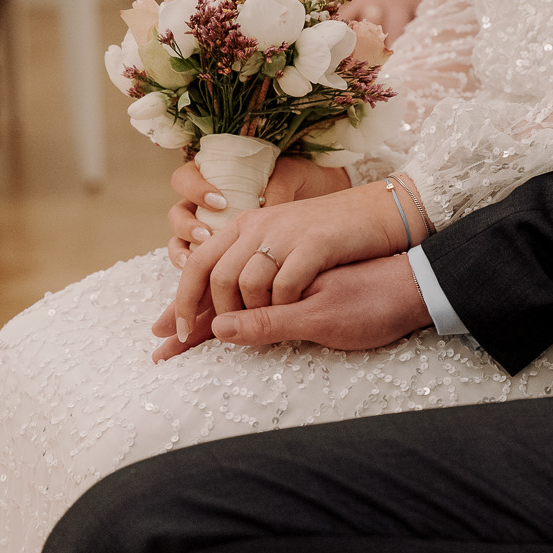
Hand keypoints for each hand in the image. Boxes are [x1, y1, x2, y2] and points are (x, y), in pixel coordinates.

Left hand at [158, 176, 429, 349]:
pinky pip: (286, 283)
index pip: (196, 263)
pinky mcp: (316, 242)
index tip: (173, 333)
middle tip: (220, 340)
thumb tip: (208, 310)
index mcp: (245, 225)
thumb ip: (244, 273)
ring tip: (267, 327)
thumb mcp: (280, 249)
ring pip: (248, 282)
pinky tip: (294, 315)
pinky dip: (284, 306)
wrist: (379, 213)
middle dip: (212, 315)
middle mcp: (260, 225)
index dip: (180, 301)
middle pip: (216, 276)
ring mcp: (287, 232)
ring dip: (253, 314)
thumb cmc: (330, 238)